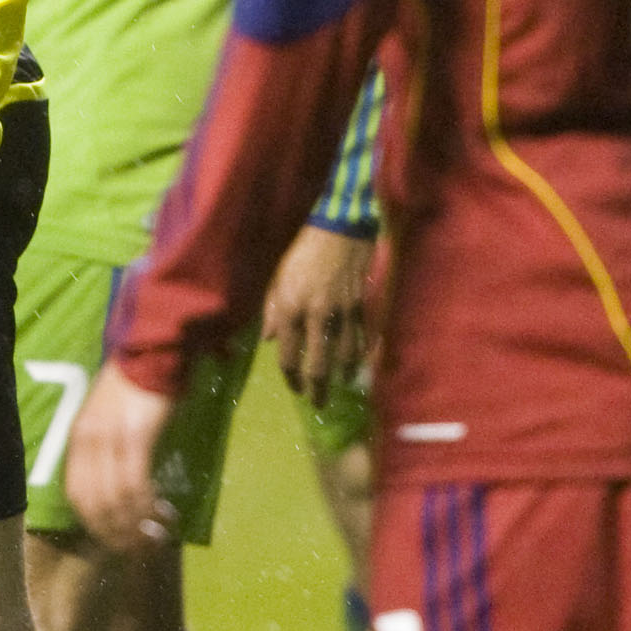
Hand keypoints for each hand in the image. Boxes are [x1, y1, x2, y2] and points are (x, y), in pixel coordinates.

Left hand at [64, 362, 175, 549]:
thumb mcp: (105, 420)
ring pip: (117, 499)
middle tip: (138, 547)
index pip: (76, 495)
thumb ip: (104, 451)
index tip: (114, 539)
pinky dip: (147, 506)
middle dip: (116, 532)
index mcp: (78, 438)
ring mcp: (111, 439)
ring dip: (136, 524)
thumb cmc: (131, 388)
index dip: (94, 523)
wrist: (149, 354)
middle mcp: (88, 442)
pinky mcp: (136, 437)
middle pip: (95, 503)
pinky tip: (162, 513)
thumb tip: (115, 492)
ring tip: (154, 536)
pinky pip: (137, 484)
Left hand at [262, 226, 373, 404]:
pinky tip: (358, 364)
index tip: (294, 389)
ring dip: (342, 376)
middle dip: (318, 390)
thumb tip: (268, 339)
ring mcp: (342, 312)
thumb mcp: (276, 275)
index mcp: (290, 307)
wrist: (337, 226)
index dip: (291, 378)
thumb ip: (272, 309)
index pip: (288, 355)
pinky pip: (361, 340)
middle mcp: (316, 315)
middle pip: (319, 365)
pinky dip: (359, 356)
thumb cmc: (300, 247)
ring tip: (339, 386)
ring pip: (344, 357)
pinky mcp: (361, 306)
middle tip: (319, 405)